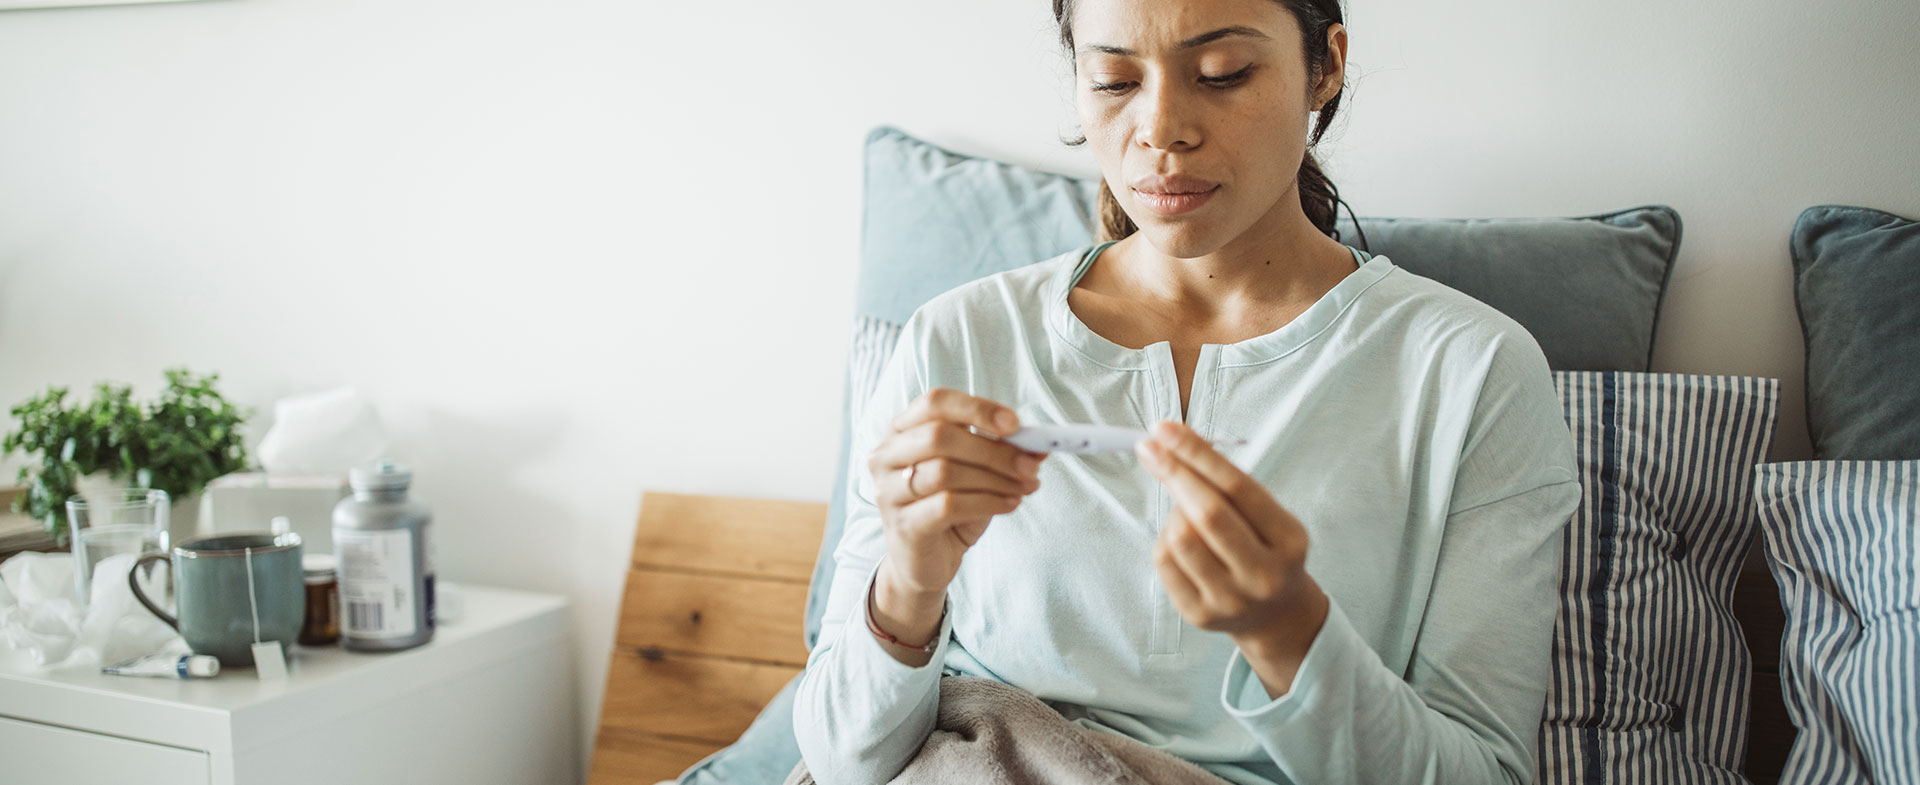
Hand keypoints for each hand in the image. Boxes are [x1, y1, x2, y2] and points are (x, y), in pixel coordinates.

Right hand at [868, 388, 1047, 598]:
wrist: (923, 562)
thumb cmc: (948, 510)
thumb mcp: (977, 473)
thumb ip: (1002, 452)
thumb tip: (1039, 444)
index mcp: (902, 430)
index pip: (935, 402)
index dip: (976, 409)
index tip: (1014, 425)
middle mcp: (887, 456)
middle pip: (939, 436)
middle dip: (992, 450)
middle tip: (1030, 466)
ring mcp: (889, 491)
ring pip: (945, 471)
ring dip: (995, 478)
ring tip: (1024, 488)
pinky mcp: (902, 525)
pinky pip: (948, 505)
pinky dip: (988, 502)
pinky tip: (1010, 505)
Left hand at [1135, 421, 1326, 664]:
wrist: (1274, 615)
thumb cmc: (1264, 550)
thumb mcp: (1267, 517)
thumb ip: (1229, 486)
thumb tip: (1172, 443)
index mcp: (1288, 541)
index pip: (1238, 488)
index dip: (1198, 454)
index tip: (1166, 430)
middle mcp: (1263, 574)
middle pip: (1208, 513)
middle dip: (1174, 472)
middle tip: (1150, 446)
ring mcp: (1231, 599)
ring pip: (1180, 537)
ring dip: (1174, 511)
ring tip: (1184, 510)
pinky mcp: (1199, 614)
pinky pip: (1164, 561)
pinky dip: (1165, 537)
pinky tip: (1178, 538)